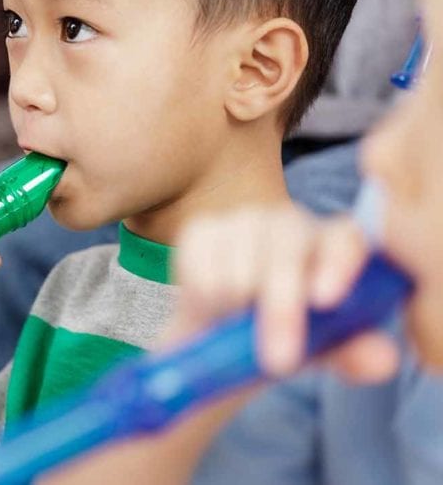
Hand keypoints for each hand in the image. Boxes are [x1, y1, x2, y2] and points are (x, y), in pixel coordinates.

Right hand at [163, 207, 399, 382]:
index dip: (337, 264)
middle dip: (281, 308)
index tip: (326, 301)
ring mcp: (243, 221)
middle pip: (287, 250)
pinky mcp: (202, 229)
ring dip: (238, 310)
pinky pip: (201, 267)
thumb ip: (355, 352)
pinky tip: (214, 310)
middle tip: (278, 361)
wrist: (224, 337)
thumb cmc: (289, 336)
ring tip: (240, 328)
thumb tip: (381, 359)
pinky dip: (205, 301)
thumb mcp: (325, 351)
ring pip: (240, 266)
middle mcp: (291, 222)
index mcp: (335, 243)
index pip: (345, 239)